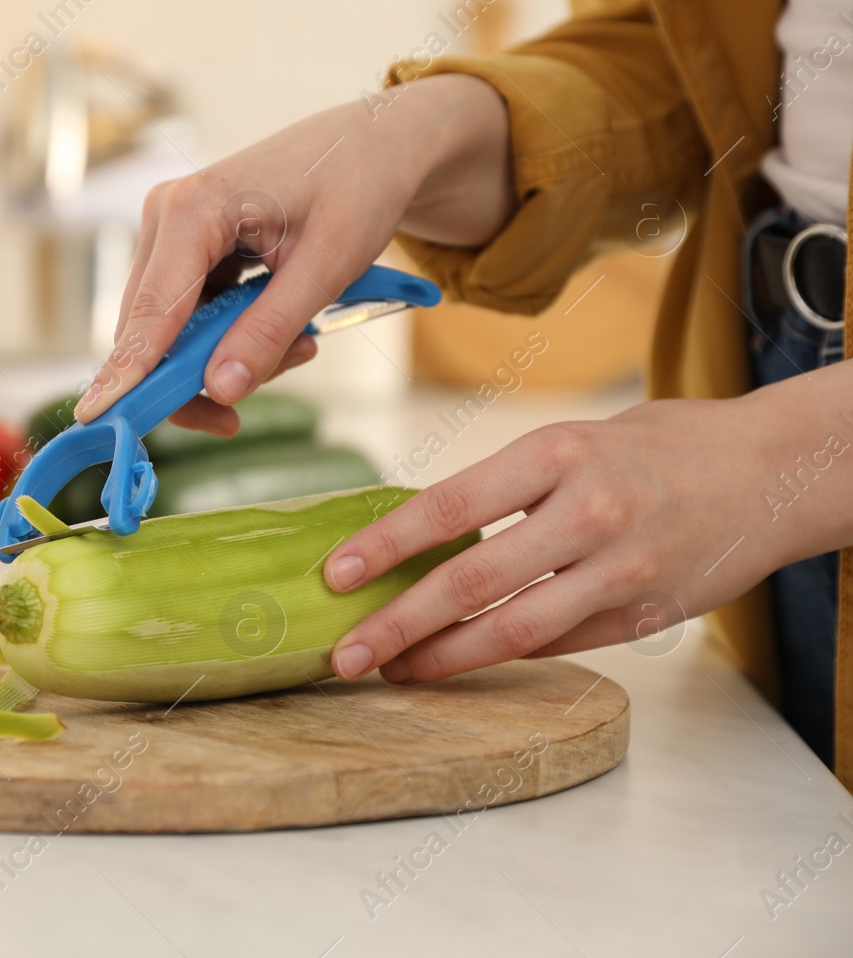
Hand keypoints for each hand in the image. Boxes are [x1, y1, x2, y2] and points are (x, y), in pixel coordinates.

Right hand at [75, 73, 514, 434]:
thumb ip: (269, 330)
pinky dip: (229, 338)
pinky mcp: (186, 248)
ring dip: (225, 357)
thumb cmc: (357, 187)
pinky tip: (286, 328)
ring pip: (170, 331)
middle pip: (150, 331)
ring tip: (302, 345)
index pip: (150, 313)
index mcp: (193, 210)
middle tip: (274, 384)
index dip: (128, 373)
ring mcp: (171, 232)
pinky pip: (187, 317)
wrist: (374, 144)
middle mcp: (166, 216)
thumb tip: (220, 389)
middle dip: (204, 374)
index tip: (100, 420)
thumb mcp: (326, 266)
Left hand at [322, 392, 822, 683]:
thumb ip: (505, 489)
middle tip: (344, 653)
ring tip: (392, 670)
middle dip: (398, 624)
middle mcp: (589, 513)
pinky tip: (460, 661)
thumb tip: (417, 538)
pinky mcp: (645, 617)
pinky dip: (503, 655)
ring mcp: (622, 572)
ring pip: (514, 630)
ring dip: (443, 658)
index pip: (450, 506)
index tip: (336, 575)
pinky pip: (558, 644)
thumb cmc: (657, 447)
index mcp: (559, 454)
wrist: (776, 470)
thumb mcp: (572, 442)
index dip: (386, 545)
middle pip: (472, 582)